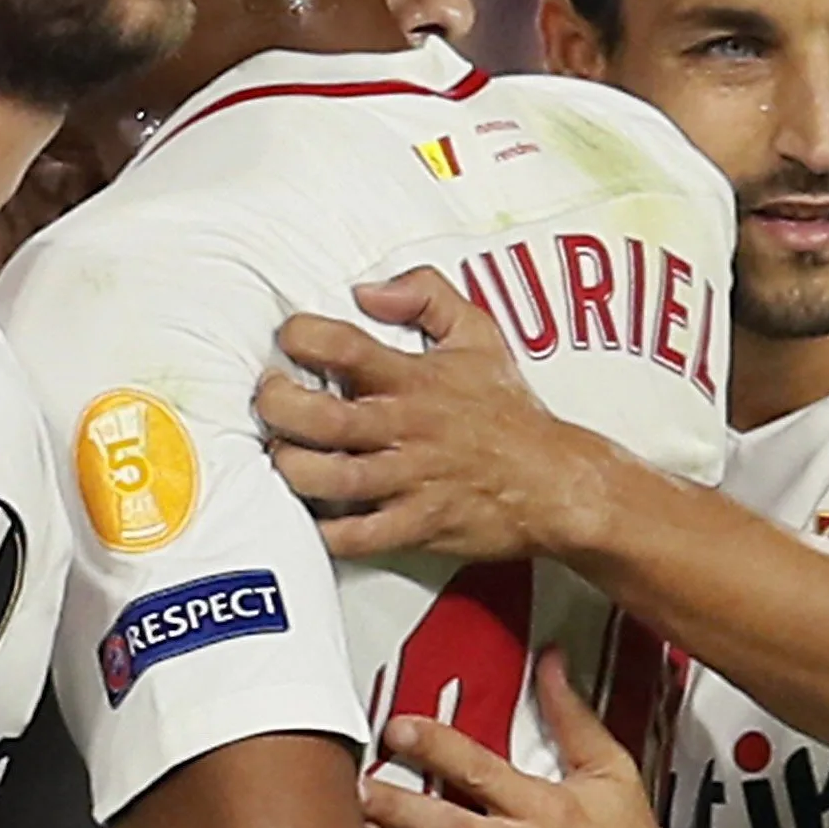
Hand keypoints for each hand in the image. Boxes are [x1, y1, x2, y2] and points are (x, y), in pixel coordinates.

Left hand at [255, 270, 584, 562]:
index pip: (343, 346)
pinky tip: (313, 513)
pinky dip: (323, 530)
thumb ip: (427, 294)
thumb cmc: (510, 413)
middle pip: (318, 418)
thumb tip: (368, 291)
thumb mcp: (480, 334)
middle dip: (277, 406)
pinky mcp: (415, 525)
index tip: (290, 338)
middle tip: (270, 399)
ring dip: (291, 467)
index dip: (301, 336)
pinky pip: (353, 536)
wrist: (557, 482)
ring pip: (326, 479)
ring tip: (284, 454)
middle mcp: (406, 429)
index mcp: (415, 380)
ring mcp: (409, 481)